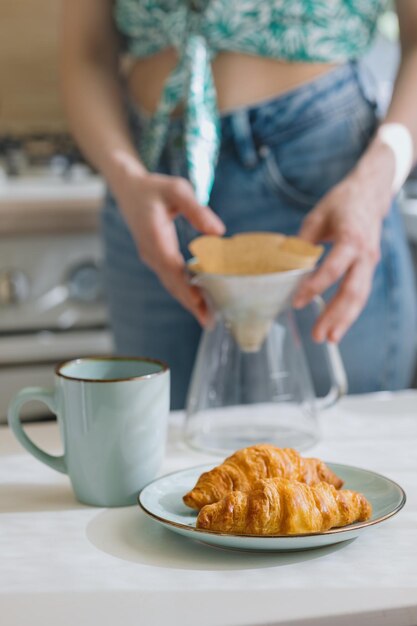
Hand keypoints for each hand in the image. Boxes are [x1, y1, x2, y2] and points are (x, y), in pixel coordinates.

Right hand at [115, 170, 224, 324]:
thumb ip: (197, 209)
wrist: (128, 189)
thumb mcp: (177, 190)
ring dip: (188, 301)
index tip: (200, 302)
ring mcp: (152, 257)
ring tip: (209, 318)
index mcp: (154, 236)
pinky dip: (185, 290)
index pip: (171, 267)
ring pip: (171, 284)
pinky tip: (200, 300)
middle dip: (190, 303)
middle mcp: (151, 252)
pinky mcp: (156, 258)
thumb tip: (218, 232)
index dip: (185, 286)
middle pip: (171, 283)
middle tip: (210, 322)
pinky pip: (171, 278)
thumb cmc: (155, 188)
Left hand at [293, 141, 394, 342]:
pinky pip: (360, 293)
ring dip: (344, 320)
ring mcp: (370, 262)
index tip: (297, 301)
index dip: (315, 286)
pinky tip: (336, 325)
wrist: (370, 194)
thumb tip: (284, 263)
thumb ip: (303, 242)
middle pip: (352, 291)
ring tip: (328, 338)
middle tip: (318, 335)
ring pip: (359, 297)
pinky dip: (348, 311)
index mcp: (351, 238)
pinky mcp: (368, 268)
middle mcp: (365, 254)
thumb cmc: (342, 202)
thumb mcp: (317, 216)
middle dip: (335, 315)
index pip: (333, 268)